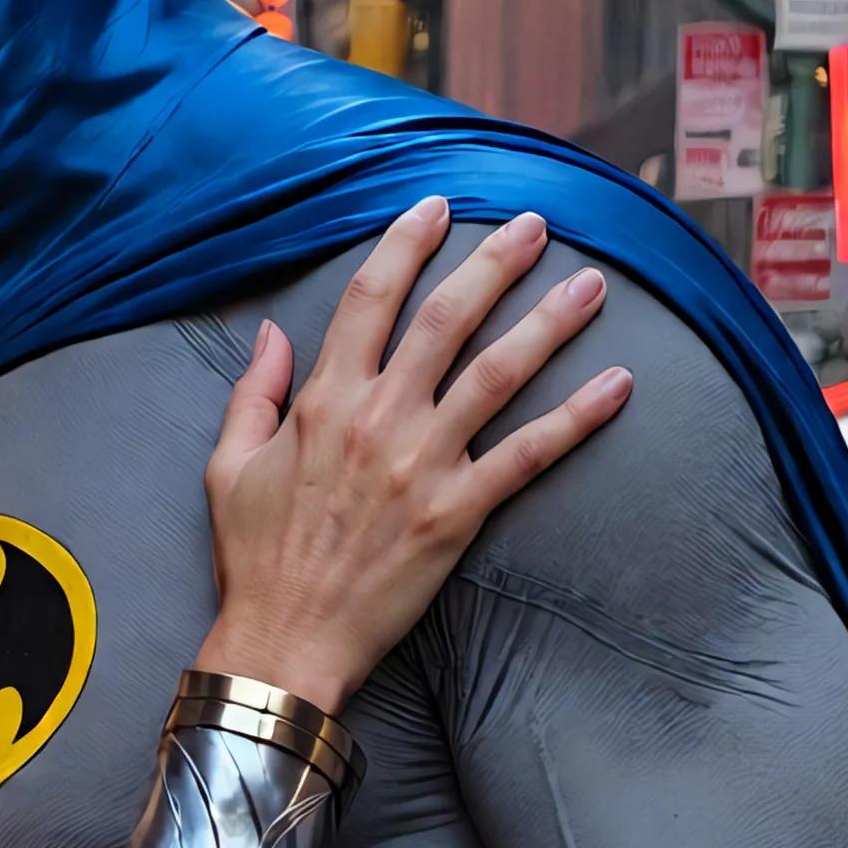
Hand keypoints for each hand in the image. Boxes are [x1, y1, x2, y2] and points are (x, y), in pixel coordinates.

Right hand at [200, 197, 630, 710]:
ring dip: (549, 321)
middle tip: (534, 224)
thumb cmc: (253, 558)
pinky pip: (529, 455)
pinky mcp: (458, 514)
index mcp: (324, 400)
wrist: (283, 640)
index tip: (438, 207)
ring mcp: (423, 465)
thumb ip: (255, 392)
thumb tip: (274, 333)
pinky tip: (618, 384)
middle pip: (448, 319)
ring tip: (591, 283)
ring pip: (499, 373)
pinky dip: (578, 418)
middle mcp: (379, 419)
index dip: (407, 243)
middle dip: (494, 262)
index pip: (372, 298)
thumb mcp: (229, 465)